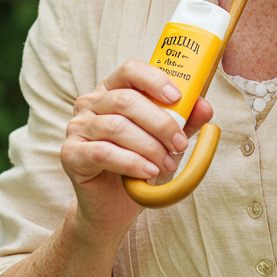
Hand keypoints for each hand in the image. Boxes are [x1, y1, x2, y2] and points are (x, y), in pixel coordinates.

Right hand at [61, 60, 213, 236]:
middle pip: (126, 100)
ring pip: (117, 127)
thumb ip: (185, 122)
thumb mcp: (166, 142)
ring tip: (167, 163)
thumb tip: (206, 106)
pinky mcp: (70, 153)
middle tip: (180, 143)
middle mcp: (90, 103)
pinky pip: (102, 152)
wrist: (113, 207)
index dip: (154, 79)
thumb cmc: (140, 166)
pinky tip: (148, 171)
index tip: (177, 97)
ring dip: (149, 146)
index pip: (130, 70)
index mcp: (112, 90)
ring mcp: (77, 127)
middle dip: (160, 122)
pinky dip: (131, 161)